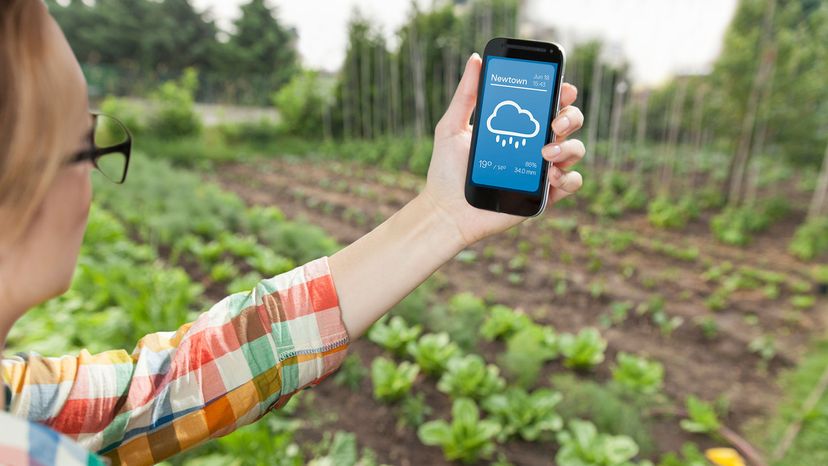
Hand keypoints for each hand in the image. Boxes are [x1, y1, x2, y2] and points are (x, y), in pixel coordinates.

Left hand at [420, 53, 585, 247]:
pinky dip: (569, 177)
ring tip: (546, 152)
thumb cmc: (446, 171)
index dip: (562, 92)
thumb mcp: (451, 127)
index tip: (563, 87)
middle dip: (570, 116)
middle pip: (569, 122)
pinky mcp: (543, 196)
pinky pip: (572, 183)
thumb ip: (465, 95)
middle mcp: (534, 145)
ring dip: (569, 147)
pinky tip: (552, 175)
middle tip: (553, 122)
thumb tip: (476, 59)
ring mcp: (541, 171)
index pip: (548, 103)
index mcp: (517, 126)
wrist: (446, 211)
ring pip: (575, 150)